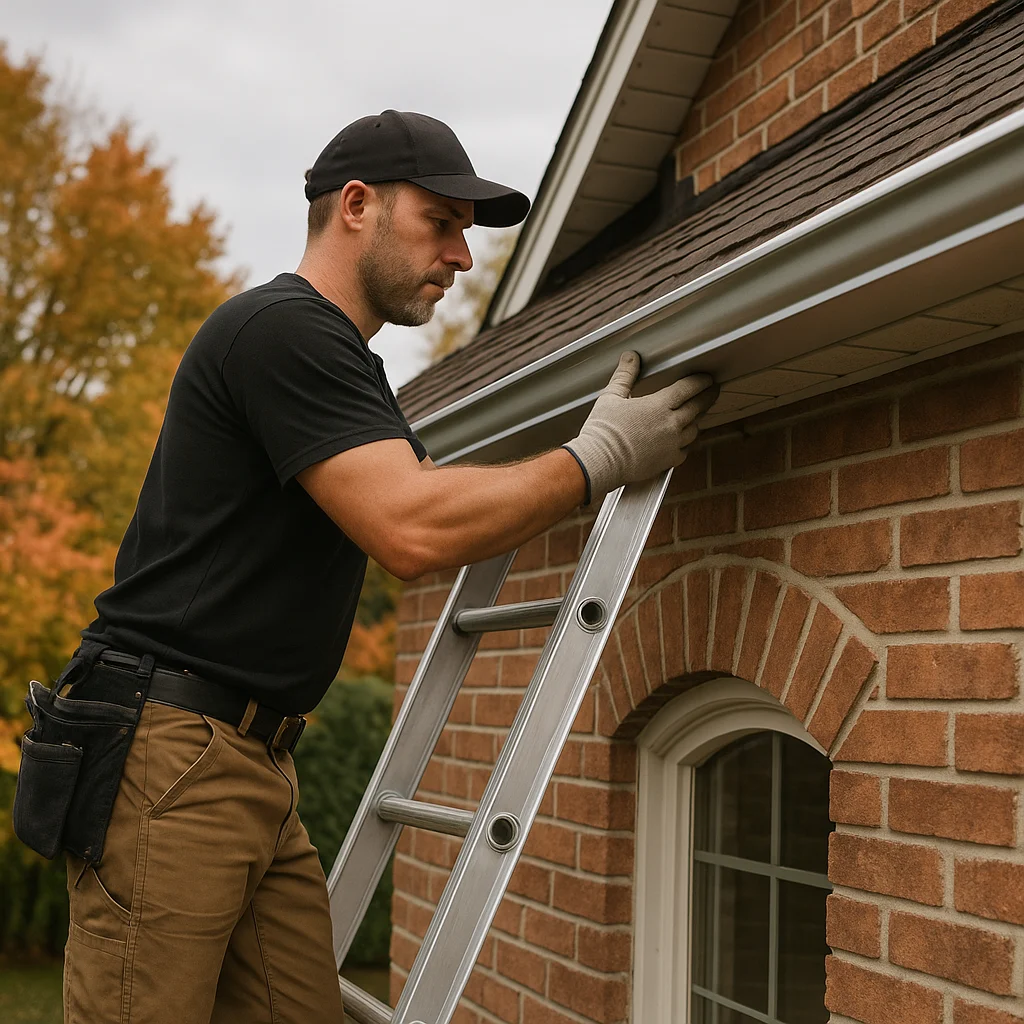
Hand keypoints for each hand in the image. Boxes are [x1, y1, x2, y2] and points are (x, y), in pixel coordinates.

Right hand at [563, 351, 716, 502]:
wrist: (599, 462)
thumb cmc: (603, 430)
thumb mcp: (611, 396)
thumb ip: (625, 375)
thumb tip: (631, 357)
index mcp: (659, 405)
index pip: (689, 388)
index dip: (700, 381)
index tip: (706, 378)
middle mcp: (671, 424)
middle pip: (698, 407)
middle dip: (707, 397)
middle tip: (712, 391)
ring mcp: (672, 444)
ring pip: (694, 429)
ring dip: (697, 420)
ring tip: (697, 414)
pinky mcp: (667, 461)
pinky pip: (685, 451)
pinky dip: (686, 443)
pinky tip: (682, 441)